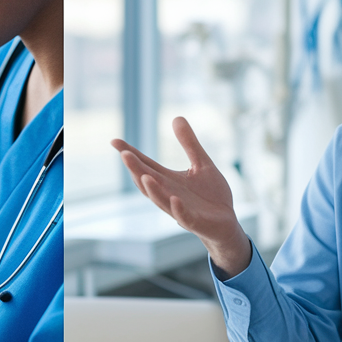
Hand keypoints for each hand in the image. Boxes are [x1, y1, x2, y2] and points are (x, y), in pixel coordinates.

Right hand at [111, 117, 250, 274]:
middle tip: (124, 154)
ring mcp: (180, 209)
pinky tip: (175, 199)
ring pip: (161, 200)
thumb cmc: (211, 196)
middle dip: (136, 170)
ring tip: (143, 176)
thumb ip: (189, 143)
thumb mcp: (201, 163)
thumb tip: (176, 117)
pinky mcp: (195, 222)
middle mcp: (169, 194)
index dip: (130, 153)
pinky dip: (178, 209)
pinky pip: (184, 216)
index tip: (114, 141)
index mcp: (169, 180)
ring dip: (151, 190)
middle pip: (147, 181)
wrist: (227, 224)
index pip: (145, 165)